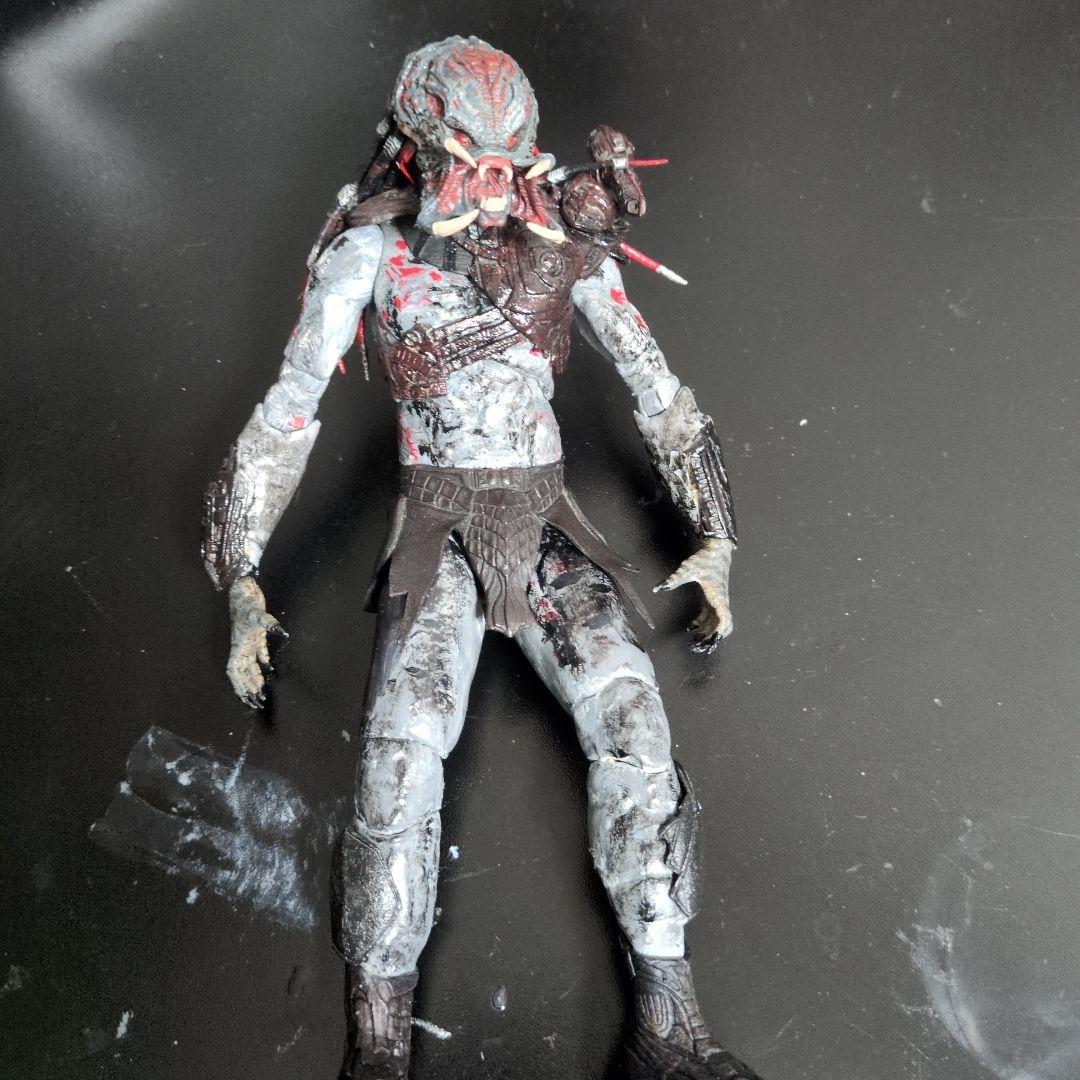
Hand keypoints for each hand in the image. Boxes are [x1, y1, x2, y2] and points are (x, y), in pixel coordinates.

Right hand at [227, 575, 286, 706]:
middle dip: (248, 687)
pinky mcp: (256, 634)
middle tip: (258, 701)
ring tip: (262, 690)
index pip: (235, 671)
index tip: (245, 697)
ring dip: (256, 677)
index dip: (239, 684)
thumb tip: (281, 631)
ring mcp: (248, 641)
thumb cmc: (246, 602)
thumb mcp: (256, 614)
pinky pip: (259, 653)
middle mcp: (241, 646)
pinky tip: (270, 670)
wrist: (243, 588)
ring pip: (250, 665)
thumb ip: (268, 623)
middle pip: (243, 672)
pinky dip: (263, 662)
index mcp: (238, 645)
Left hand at [655, 538, 733, 653]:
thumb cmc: (705, 559)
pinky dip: (703, 624)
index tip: (711, 640)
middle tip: (697, 648)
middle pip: (721, 626)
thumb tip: (658, 588)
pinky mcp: (712, 598)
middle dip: (711, 638)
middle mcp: (720, 601)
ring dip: (707, 633)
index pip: (725, 619)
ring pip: (716, 623)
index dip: (720, 632)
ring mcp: (717, 601)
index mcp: (718, 597)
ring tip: (693, 642)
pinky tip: (691, 627)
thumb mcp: (688, 569)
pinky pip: (710, 616)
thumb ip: (674, 579)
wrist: (716, 549)